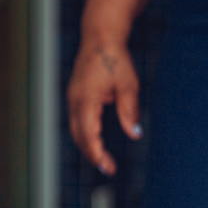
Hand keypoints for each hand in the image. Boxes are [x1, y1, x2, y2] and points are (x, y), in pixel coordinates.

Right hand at [67, 40, 141, 176]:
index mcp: (85, 99)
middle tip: (109, 168)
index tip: (107, 166)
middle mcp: (74, 101)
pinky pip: (77, 121)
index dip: (96, 152)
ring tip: (104, 159)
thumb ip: (129, 111)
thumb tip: (134, 133)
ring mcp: (73, 99)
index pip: (88, 134)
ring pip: (76, 130)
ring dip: (88, 145)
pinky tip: (98, 140)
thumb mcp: (128, 85)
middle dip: (91, 154)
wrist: (100, 38)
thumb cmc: (115, 59)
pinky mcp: (76, 97)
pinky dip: (86, 134)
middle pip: (78, 136)